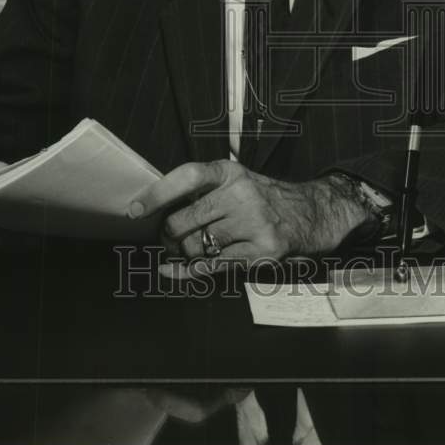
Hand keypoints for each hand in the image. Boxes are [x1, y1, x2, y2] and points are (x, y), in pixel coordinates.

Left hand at [130, 160, 371, 264]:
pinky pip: (213, 267)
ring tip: (188, 249)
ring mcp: (253, 224)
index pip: (188, 177)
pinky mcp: (262, 252)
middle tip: (168, 238)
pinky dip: (188, 272)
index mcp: (230, 173)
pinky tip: (176, 270)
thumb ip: (203, 192)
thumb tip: (157, 212)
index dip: (158, 193)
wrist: (310, 214)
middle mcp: (242, 195)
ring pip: (196, 247)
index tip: (135, 209)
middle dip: (168, 235)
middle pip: (184, 221)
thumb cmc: (262, 199)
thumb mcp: (236, 181)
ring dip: (184, 254)